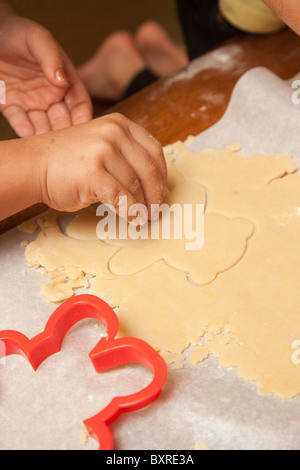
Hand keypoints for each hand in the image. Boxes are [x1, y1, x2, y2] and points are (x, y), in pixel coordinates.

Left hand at [0, 14, 92, 136]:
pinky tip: (27, 133)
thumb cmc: (16, 32)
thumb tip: (63, 81)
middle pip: (63, 120)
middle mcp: (50, 95)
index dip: (83, 116)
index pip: (79, 103)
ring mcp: (31, 103)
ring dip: (45, 135)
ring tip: (46, 142)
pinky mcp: (11, 106)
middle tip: (66, 143)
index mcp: (64, 80)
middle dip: (65, 132)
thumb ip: (51, 57)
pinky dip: (23, 129)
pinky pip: (19, 122)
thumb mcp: (37, 38)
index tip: (84, 128)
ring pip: (43, 125)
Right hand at [36, 114, 166, 220]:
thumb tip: (151, 186)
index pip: (154, 151)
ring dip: (142, 207)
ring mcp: (103, 151)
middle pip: (149, 169)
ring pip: (135, 186)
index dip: (161, 176)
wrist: (34, 165)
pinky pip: (122, 197)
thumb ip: (125, 157)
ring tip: (141, 218)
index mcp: (120, 124)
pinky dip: (130, 212)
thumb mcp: (101, 146)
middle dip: (155, 195)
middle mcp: (114, 133)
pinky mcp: (94, 172)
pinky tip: (132, 219)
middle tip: (155, 211)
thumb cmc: (67, 161)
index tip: (160, 192)